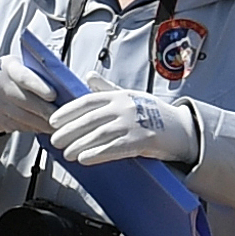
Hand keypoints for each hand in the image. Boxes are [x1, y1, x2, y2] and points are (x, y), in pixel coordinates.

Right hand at [0, 53, 61, 136]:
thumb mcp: (23, 65)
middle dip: (45, 111)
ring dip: (42, 123)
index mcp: (9, 68)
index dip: (39, 87)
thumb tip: (62, 85)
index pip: (24, 78)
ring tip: (56, 125)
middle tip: (62, 117)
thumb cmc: (13, 75)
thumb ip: (38, 73)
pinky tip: (43, 127)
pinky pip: (18, 127)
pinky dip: (33, 128)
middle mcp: (0, 86)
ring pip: (23, 118)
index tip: (53, 95)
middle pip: (25, 101)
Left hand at [50, 73, 198, 165]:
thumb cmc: (153, 113)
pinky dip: (96, 153)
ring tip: (66, 154)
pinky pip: (113, 148)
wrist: (181, 128)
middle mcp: (124, 107)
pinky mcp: (140, 141)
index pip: (87, 101)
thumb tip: (88, 76)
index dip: (68, 111)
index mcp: (119, 96)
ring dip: (78, 145)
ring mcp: (133, 124)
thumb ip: (107, 89)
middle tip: (54, 141)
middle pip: (89, 119)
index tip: (53, 121)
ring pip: (98, 135)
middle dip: (68, 131)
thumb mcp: (130, 96)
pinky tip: (83, 159)